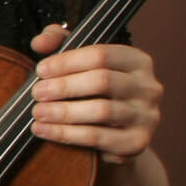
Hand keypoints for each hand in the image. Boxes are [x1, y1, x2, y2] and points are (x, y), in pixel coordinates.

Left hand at [30, 26, 161, 163]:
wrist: (113, 136)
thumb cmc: (92, 92)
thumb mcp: (79, 62)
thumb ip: (59, 42)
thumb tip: (40, 43)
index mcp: (137, 61)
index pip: (101, 54)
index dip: (67, 62)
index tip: (41, 70)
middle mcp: (149, 87)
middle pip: (102, 81)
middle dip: (63, 86)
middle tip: (36, 92)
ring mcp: (146, 116)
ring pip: (101, 111)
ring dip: (62, 111)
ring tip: (37, 112)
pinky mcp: (137, 142)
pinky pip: (97, 137)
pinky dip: (65, 133)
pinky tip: (42, 129)